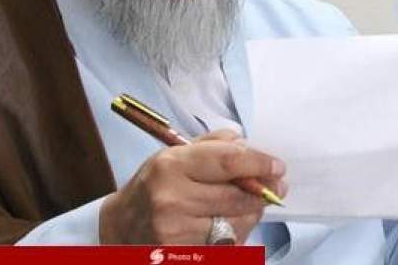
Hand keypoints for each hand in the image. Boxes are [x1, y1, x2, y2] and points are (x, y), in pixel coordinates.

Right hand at [99, 129, 286, 244]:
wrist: (120, 229)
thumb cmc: (152, 187)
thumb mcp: (173, 155)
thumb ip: (212, 145)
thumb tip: (246, 143)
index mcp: (170, 167)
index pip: (228, 162)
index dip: (259, 163)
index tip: (277, 166)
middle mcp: (173, 200)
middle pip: (238, 196)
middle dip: (263, 190)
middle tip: (276, 186)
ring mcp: (178, 234)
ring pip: (237, 223)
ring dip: (251, 213)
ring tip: (250, 204)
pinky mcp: (186, 256)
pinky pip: (228, 244)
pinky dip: (237, 233)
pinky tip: (230, 223)